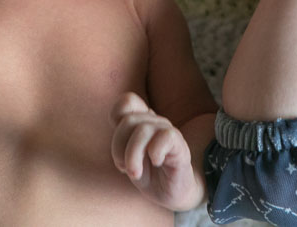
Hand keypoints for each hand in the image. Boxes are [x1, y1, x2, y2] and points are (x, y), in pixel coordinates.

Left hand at [110, 92, 202, 210]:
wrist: (172, 194)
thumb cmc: (149, 174)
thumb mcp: (127, 160)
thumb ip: (120, 140)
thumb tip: (118, 123)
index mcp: (141, 121)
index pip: (127, 102)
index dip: (116, 119)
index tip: (119, 149)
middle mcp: (154, 122)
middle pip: (128, 120)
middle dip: (118, 148)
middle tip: (123, 168)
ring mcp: (167, 131)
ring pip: (143, 129)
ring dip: (133, 156)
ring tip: (135, 173)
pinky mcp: (180, 144)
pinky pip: (165, 137)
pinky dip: (155, 152)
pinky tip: (157, 163)